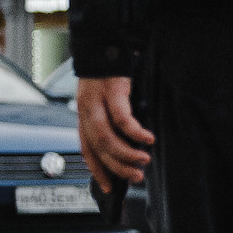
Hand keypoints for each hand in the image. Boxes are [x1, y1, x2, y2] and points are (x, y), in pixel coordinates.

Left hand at [76, 76, 154, 192]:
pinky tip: (148, 139)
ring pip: (106, 137)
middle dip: (117, 167)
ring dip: (125, 153)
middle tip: (135, 177)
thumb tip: (128, 149)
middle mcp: (86, 112)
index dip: (97, 170)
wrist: (106, 45)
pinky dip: (134, 132)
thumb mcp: (105, 103)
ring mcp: (96, 102)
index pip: (87, 150)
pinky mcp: (111, 92)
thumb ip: (110, 124)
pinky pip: (121, 118)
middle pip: (98, 148)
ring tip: (143, 161)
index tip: (109, 187)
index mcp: (84, 117)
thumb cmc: (109, 77)